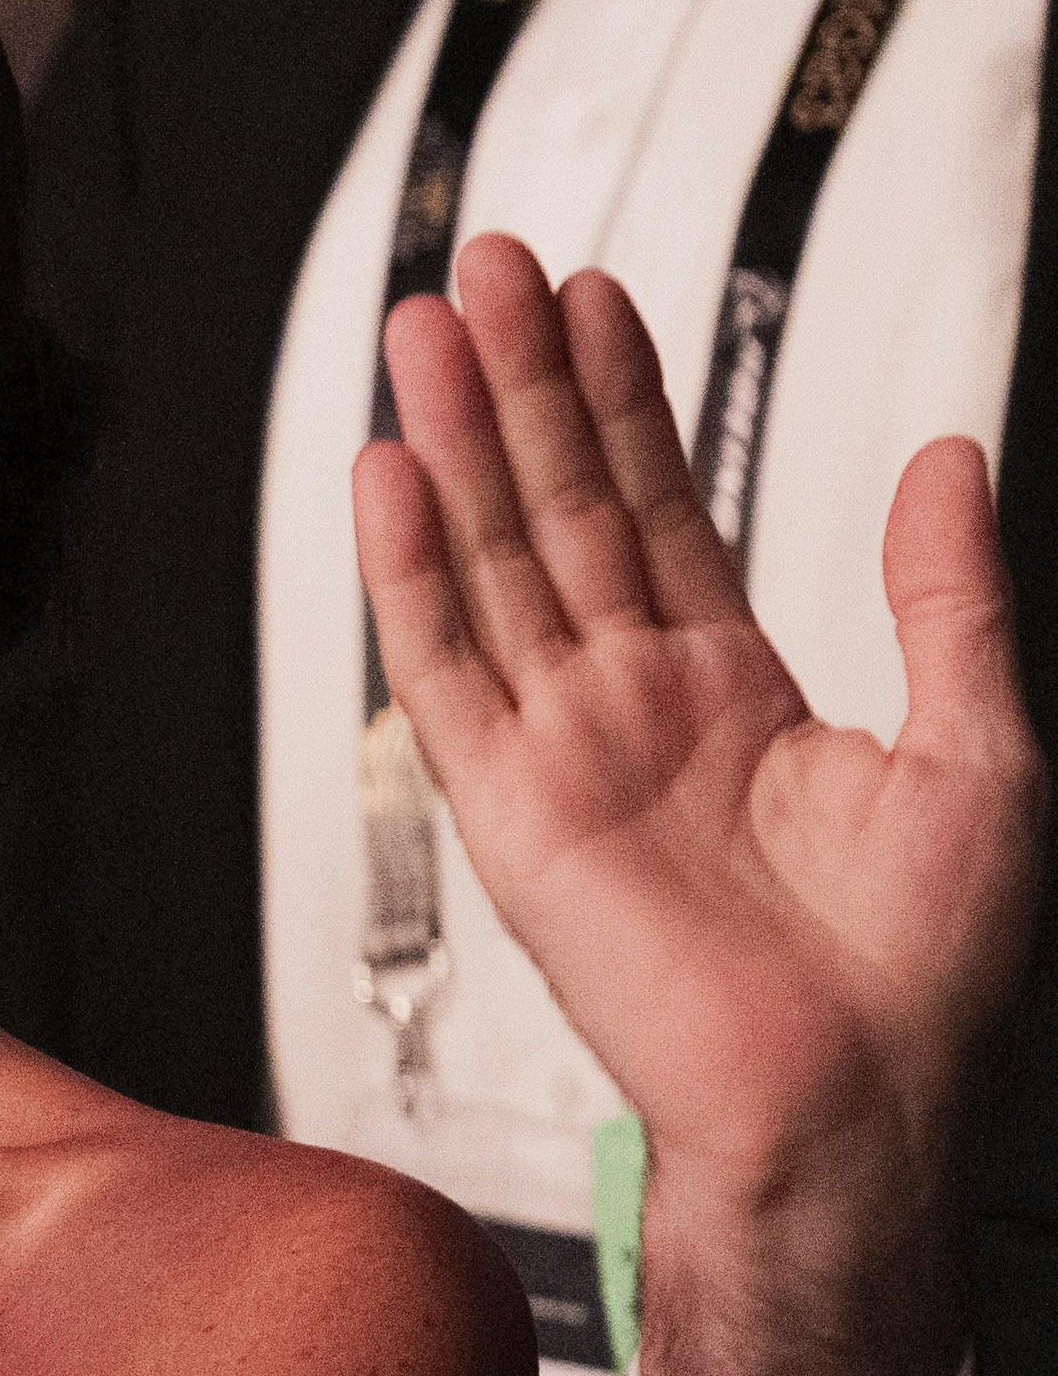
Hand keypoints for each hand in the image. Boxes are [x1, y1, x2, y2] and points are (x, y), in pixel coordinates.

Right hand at [356, 236, 1040, 1375]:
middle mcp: (635, 711)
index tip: (596, 302)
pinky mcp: (512, 808)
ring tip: (427, 330)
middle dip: (521, 384)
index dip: (627, 402)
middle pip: (556, 509)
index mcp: (738, 696)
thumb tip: (946, 460)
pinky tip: (391, 476)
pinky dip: (410, 569)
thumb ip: (947, 596)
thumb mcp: (985, 747)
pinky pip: (443, 667)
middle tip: (487, 270)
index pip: (661, 511)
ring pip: (491, 560)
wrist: (857, 1105)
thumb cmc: (926, 979)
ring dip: (453, 440)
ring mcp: (565, 752)